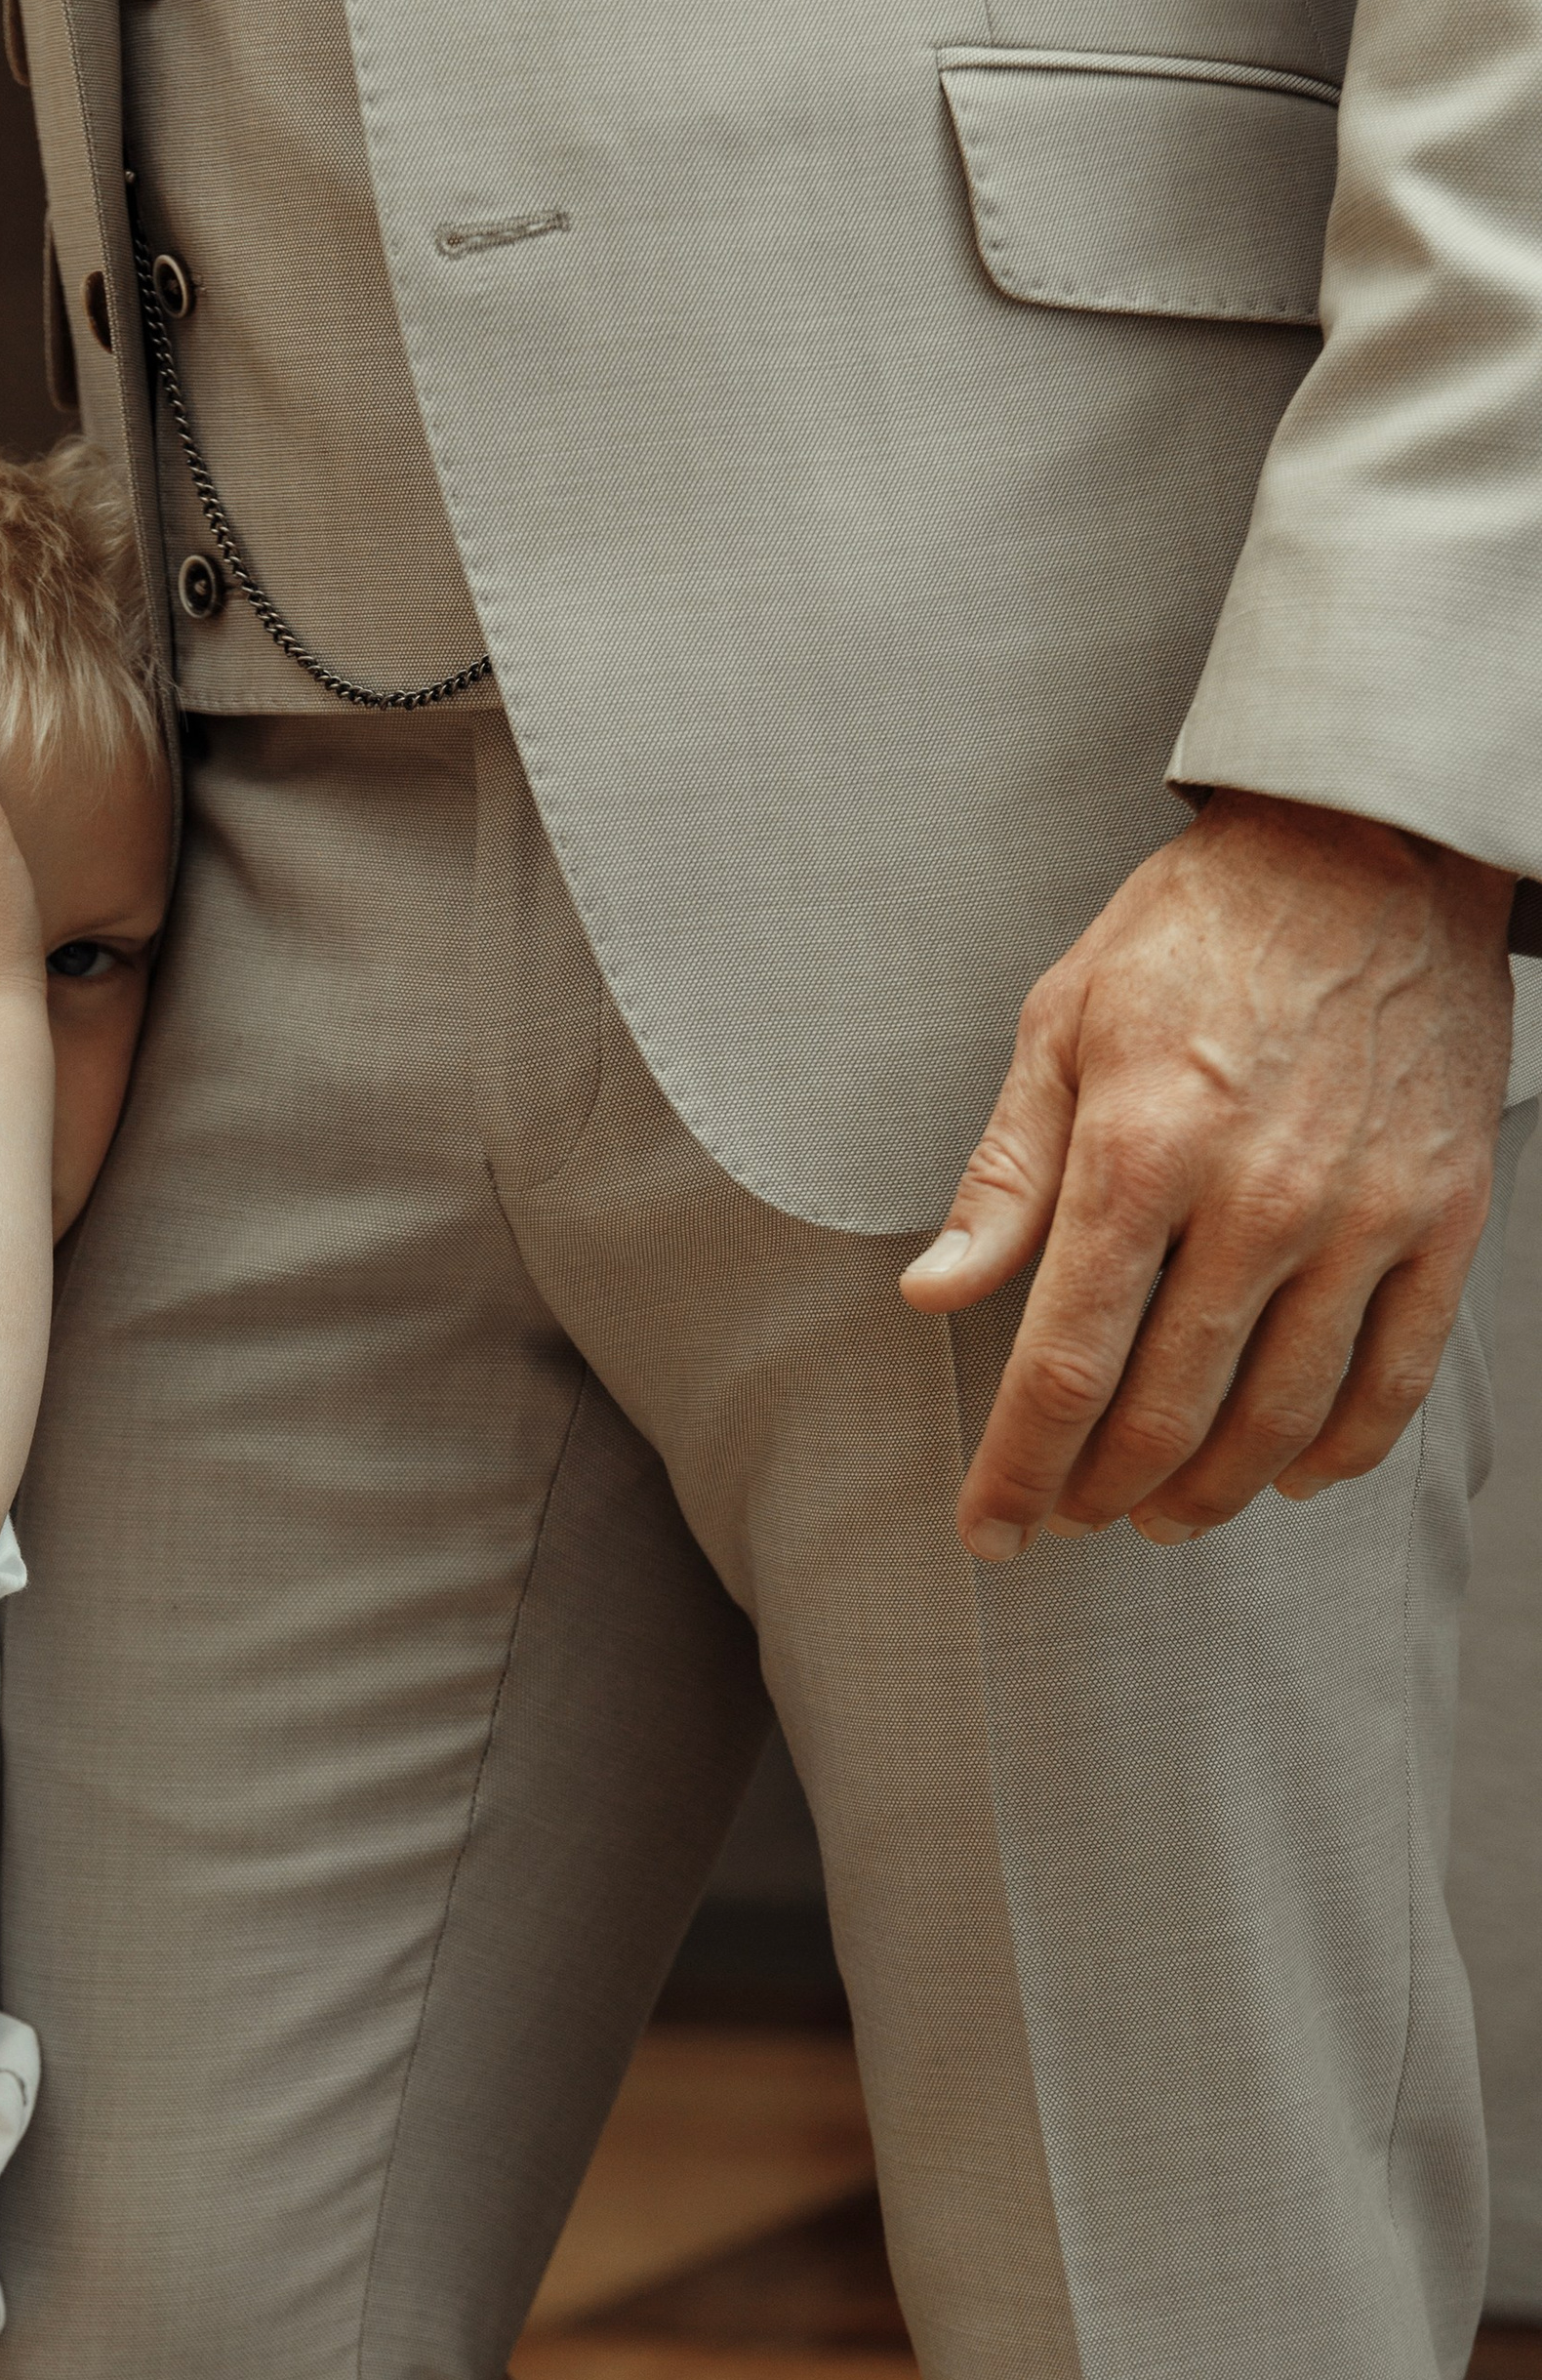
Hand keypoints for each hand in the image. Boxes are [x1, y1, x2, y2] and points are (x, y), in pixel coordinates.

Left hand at [901, 791, 1514, 1553]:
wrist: (1371, 849)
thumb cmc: (1198, 934)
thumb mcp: (1060, 1026)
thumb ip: (1004, 1178)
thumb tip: (934, 1294)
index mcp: (1141, 1153)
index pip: (1063, 1367)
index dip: (1018, 1471)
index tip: (990, 1530)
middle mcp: (1256, 1200)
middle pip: (1164, 1412)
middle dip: (1099, 1494)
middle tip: (1068, 1518)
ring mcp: (1362, 1216)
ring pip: (1278, 1418)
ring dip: (1208, 1493)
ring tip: (1159, 1516)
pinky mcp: (1445, 1217)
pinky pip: (1394, 1377)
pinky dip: (1335, 1451)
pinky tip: (1287, 1475)